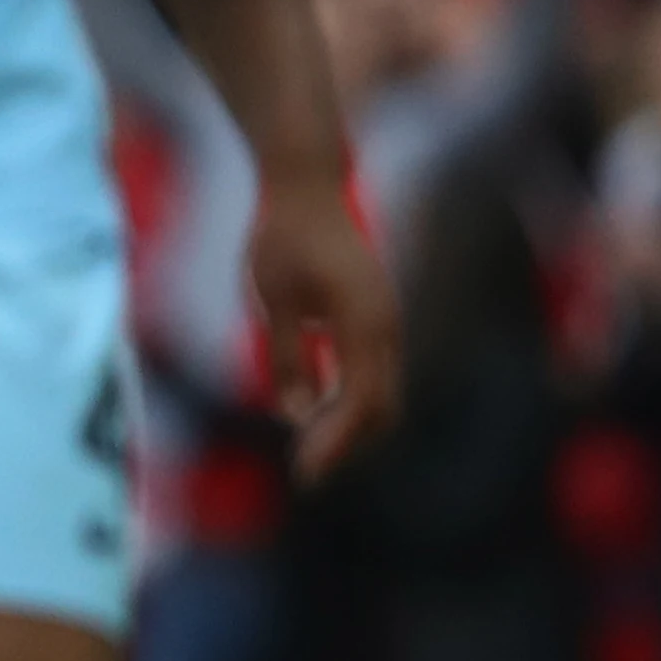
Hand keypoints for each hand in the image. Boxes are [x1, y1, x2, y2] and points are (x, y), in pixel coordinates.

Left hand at [249, 179, 403, 480]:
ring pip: (383, 393)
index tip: (305, 475)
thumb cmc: (284, 237)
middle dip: (346, 445)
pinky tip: (316, 414)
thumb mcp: (274, 299)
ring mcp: (386, 321)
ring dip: (350, 427)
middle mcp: (386, 325)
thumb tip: (294, 415)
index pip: (359, 402)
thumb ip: (287, 357)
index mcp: (363, 321)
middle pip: (381, 408)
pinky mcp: (376, 317)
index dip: (334, 445)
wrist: (307, 186)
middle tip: (305, 473)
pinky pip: (374, 372)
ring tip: (309, 452)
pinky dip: (352, 401)